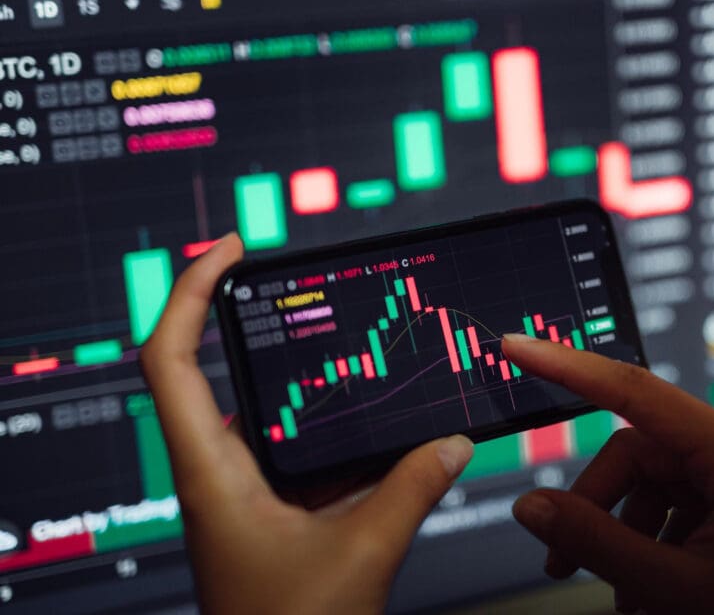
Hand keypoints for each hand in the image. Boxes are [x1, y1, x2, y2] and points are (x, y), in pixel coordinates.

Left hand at [139, 234, 473, 614]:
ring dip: (316, 388)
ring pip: (273, 416)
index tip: (232, 246)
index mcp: (212, 475)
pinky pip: (304, 455)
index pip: (171, 359)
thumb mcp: (362, 554)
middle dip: (266, 325)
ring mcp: (244, 495)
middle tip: (313, 287)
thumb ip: (413, 487)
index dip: (191, 291)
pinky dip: (341, 436)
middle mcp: (218, 476)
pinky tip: (386, 432)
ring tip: (367, 358)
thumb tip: (454, 440)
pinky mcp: (273, 515)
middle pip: (218, 372)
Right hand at [502, 334, 713, 614]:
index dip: (568, 366)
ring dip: (626, 533)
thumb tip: (531, 507)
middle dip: (599, 509)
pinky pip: (678, 499)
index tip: (519, 346)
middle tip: (563, 564)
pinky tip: (650, 587)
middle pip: (637, 454)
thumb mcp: (676, 588)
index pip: (635, 392)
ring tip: (623, 595)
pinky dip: (654, 537)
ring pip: (653, 481)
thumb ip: (595, 543)